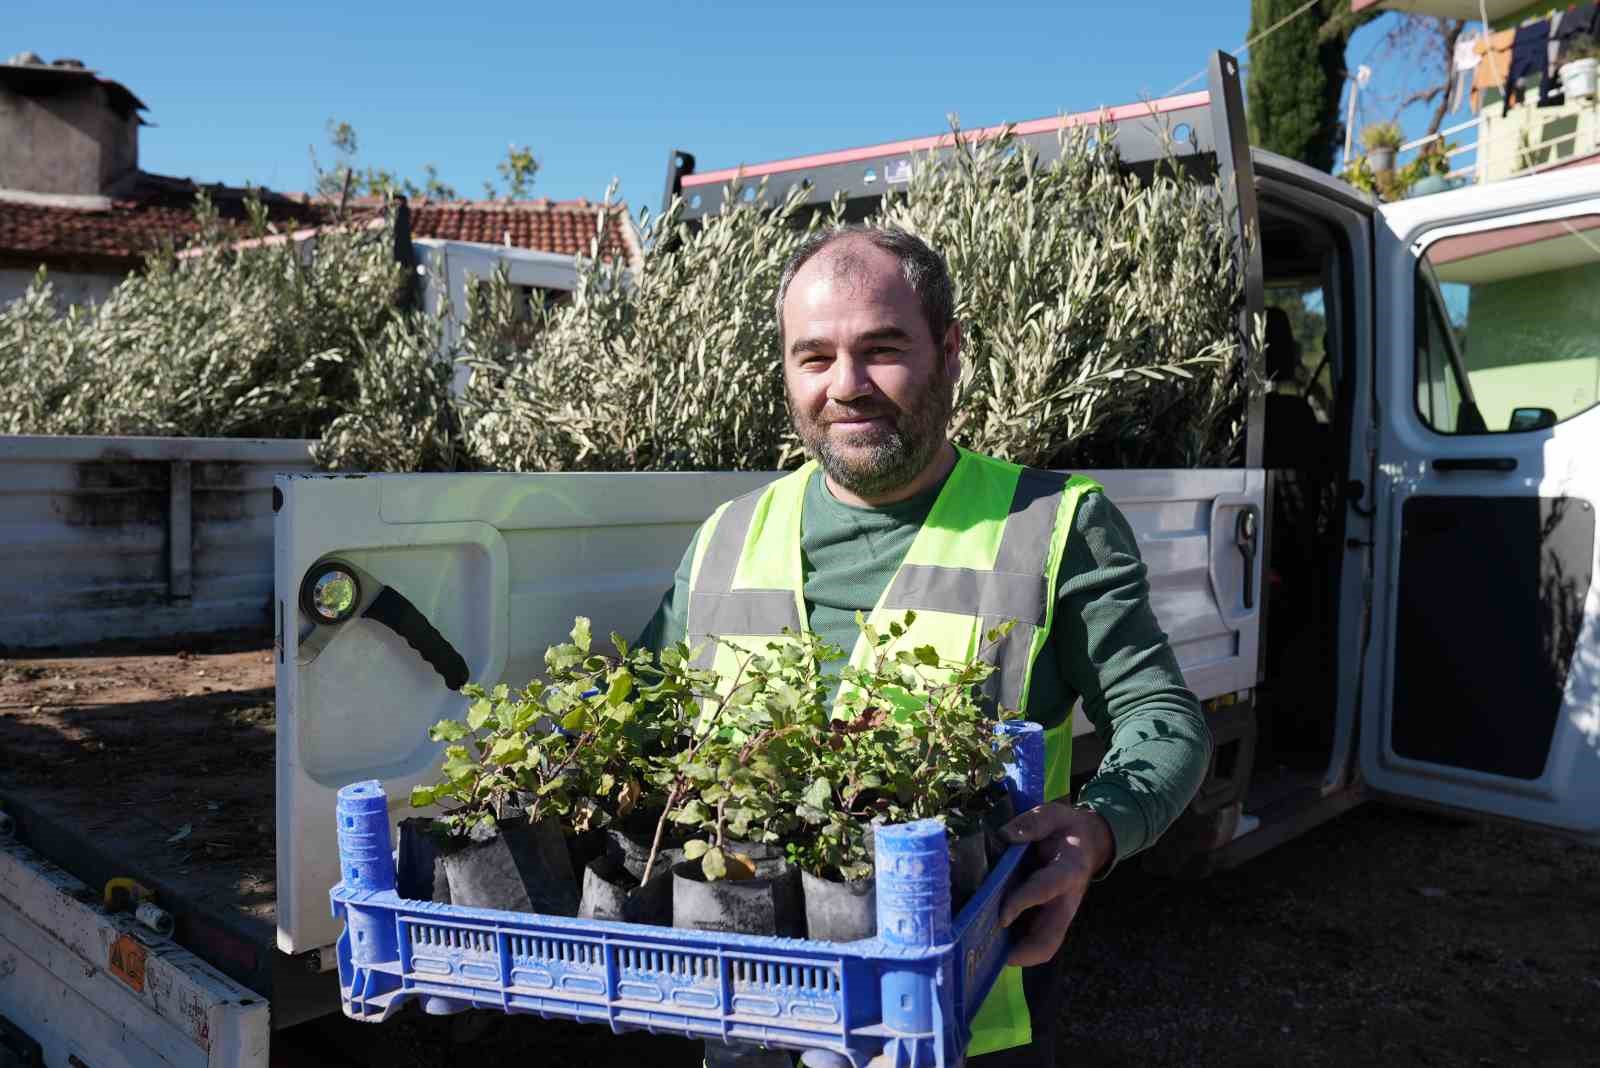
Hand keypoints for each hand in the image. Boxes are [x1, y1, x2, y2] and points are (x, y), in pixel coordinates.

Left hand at [996, 801, 1113, 966]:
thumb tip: (1005, 834)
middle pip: (1048, 940)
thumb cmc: (1067, 829)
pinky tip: (984, 942)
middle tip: (986, 955)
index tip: (1002, 915)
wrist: (1088, 842)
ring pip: (1040, 947)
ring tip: (980, 954)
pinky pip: (1032, 940)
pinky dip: (1011, 947)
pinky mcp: (1047, 918)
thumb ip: (1033, 823)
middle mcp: (1064, 901)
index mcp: (1068, 871)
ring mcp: (1057, 915)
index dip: (1024, 902)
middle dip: (1020, 953)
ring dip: (1013, 955)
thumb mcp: (1055, 815)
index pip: (1046, 889)